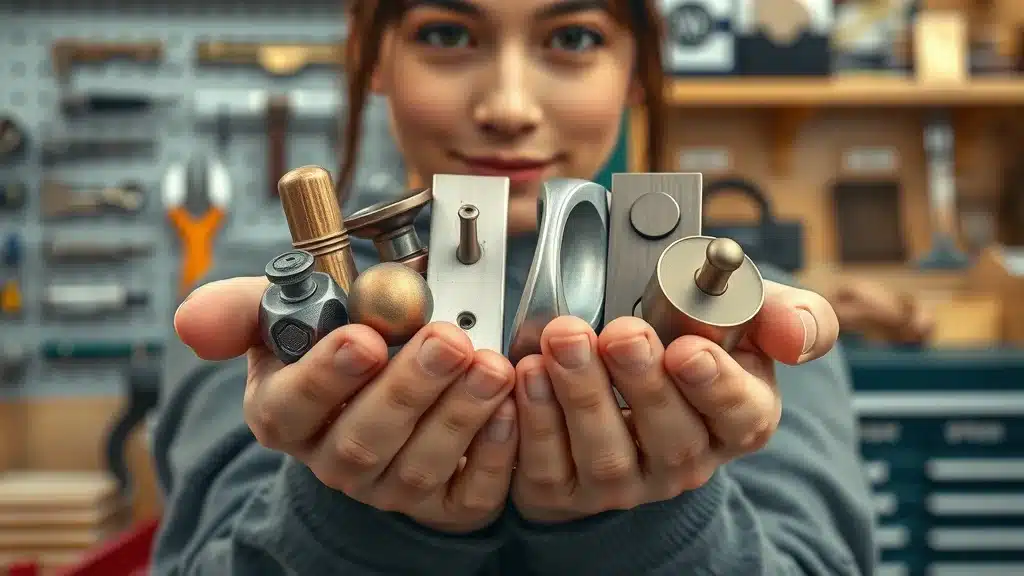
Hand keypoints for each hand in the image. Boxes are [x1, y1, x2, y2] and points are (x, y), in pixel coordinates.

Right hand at [174, 277, 518, 533]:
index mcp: (285, 412)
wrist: (379, 386)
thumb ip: (244, 308)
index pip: (291, 408)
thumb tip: (189, 322)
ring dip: (457, 414)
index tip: (362, 339)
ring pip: (417, 465)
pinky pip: (466, 493)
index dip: (326, 377)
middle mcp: (332, 457)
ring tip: (489, 365)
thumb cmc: (332, 344)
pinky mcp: (441, 502)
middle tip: (446, 340)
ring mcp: (387, 486)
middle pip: (362, 439)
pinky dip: (491, 454)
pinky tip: (508, 409)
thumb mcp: (284, 315)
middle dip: (407, 389)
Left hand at [510, 280, 838, 523]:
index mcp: (738, 419)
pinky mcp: (566, 489)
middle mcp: (684, 460)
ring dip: (582, 396)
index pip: (741, 415)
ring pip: (607, 454)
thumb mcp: (745, 322)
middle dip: (642, 382)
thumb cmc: (690, 346)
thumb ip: (784, 315)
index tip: (688, 350)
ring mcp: (624, 482)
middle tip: (620, 333)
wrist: (627, 386)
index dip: (715, 385)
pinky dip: (533, 423)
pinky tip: (525, 377)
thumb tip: (795, 335)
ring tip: (563, 342)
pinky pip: (547, 467)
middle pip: (671, 438)